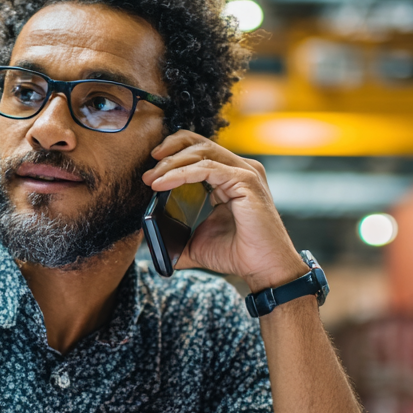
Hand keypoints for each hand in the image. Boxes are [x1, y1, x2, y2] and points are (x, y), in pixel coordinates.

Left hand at [142, 131, 305, 290]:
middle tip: (148, 173)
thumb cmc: (238, 254)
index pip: (200, 150)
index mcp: (229, 177)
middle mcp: (239, 169)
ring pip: (203, 152)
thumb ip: (176, 234)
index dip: (173, 153)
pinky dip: (182, 174)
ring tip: (152, 179)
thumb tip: (150, 239)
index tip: (152, 170)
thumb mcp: (198, 241)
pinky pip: (207, 168)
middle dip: (169, 151)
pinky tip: (164, 184)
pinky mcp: (245, 181)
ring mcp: (245, 173)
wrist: (264, 269)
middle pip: (200, 143)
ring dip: (172, 163)